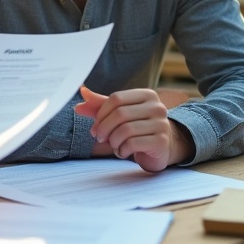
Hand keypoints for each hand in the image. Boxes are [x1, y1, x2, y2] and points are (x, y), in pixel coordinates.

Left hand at [74, 86, 194, 171]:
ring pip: (125, 130)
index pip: (116, 98)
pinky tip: (123, 152)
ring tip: (114, 145)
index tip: (96, 127)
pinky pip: (132, 144)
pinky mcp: (161, 141)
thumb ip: (100, 104)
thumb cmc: (137, 128)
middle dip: (104, 129)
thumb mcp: (119, 115)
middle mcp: (157, 107)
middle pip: (120, 114)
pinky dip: (122, 150)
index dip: (101, 114)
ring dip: (113, 141)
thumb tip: (82, 91)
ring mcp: (161, 124)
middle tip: (100, 138)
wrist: (161, 148)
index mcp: (147, 95)